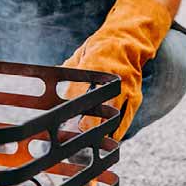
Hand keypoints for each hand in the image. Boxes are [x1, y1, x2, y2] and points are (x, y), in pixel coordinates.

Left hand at [61, 0, 171, 140]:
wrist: (130, 41)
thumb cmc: (100, 47)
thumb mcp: (80, 55)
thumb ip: (68, 70)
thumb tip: (49, 82)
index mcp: (95, 64)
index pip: (80, 89)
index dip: (71, 107)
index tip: (62, 120)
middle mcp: (113, 77)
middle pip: (98, 106)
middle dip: (87, 123)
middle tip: (74, 137)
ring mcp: (127, 88)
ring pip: (113, 114)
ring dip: (101, 130)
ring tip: (91, 144)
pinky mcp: (136, 96)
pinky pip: (126, 117)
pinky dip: (117, 130)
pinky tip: (108, 141)